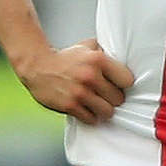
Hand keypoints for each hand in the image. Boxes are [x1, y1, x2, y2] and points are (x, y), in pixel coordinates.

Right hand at [16, 38, 135, 124]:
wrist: (38, 66)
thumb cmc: (65, 58)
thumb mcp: (87, 46)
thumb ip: (105, 51)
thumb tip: (123, 58)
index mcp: (98, 59)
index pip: (127, 80)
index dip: (123, 84)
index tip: (118, 85)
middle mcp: (91, 76)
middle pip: (119, 98)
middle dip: (113, 98)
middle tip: (106, 96)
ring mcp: (80, 92)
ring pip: (108, 112)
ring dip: (103, 110)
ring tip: (98, 104)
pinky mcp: (70, 106)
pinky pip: (91, 119)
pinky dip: (90, 116)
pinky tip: (86, 109)